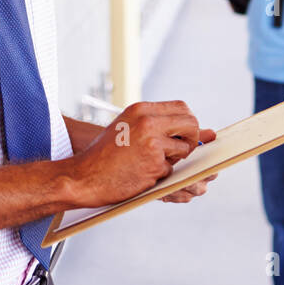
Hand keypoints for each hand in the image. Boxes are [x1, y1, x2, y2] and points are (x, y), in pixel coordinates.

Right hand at [67, 101, 215, 208]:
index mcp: (141, 109)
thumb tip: (200, 130)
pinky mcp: (153, 165)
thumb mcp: (126, 127)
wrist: (82, 176)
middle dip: (192, 139)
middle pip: (191, 124)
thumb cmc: (103, 154)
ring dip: (174, 159)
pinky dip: (160, 174)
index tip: (183, 134)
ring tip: (150, 163)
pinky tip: (140, 173)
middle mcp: (148, 122)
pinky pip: (170, 169)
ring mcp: (152, 144)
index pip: (182, 108)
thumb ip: (157, 124)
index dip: (188, 122)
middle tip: (181, 150)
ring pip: (183, 149)